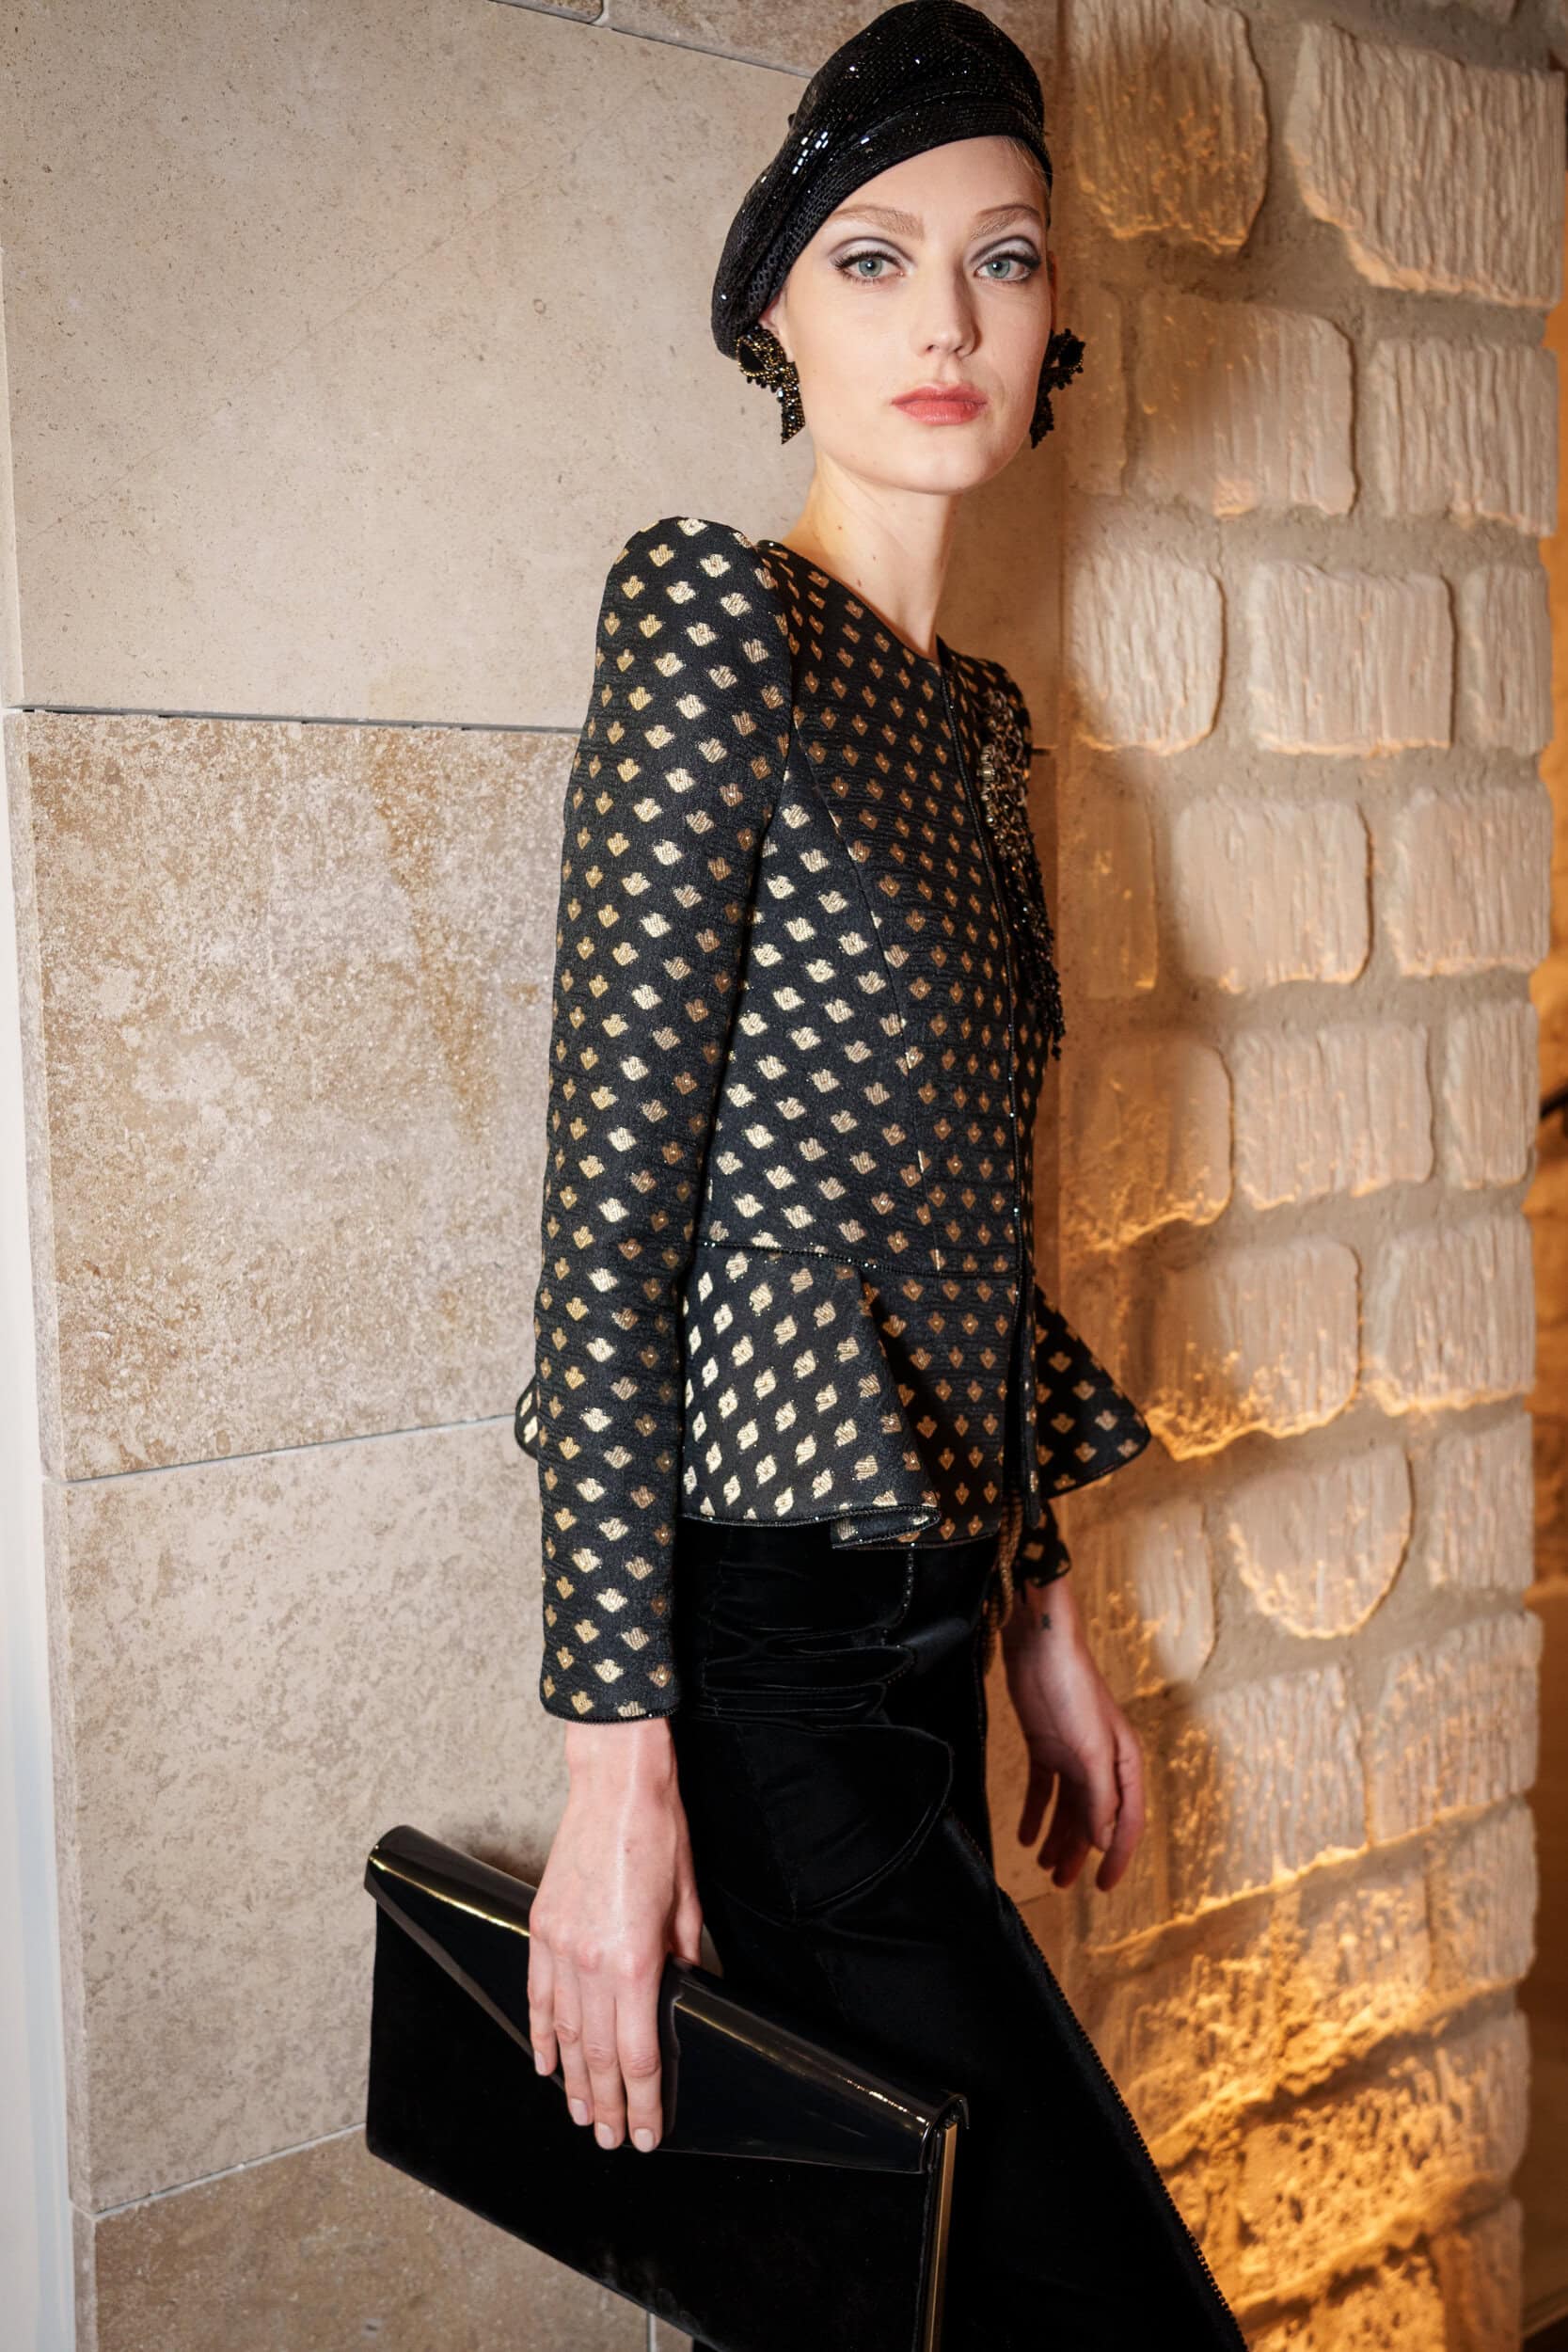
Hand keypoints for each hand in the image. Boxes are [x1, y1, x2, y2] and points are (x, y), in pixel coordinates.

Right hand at [527, 1716, 703, 2152]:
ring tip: (582, 2115)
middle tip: (613, 2140)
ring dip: (573, 2080)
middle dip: (608, 2104)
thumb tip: (692, 1996)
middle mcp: (591, 1963)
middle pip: (597, 2055)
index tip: (649, 2134)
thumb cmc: (660, 1836)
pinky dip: (539, 2034)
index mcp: (635, 1962)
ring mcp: (560, 1946)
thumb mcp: (688, 1905)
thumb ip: (687, 1960)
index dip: (643, 2101)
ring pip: (562, 2033)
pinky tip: (545, 2063)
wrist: (616, 1785)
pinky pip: (536, 1994)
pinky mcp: (541, 1926)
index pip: (636, 2054)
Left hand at [1000, 1575, 1144, 1894]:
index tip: (1103, 1888)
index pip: (1127, 1821)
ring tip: (1042, 1866)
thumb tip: (1101, 1840)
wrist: (1040, 1644)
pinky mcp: (1044, 1744)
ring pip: (1068, 1808)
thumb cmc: (1075, 1688)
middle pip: (1094, 1819)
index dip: (1117, 1856)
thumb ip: (1098, 1795)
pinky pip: (1042, 1789)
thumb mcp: (1091, 1746)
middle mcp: (1101, 1762)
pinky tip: (1025, 1835)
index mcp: (1124, 1762)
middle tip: (1061, 1884)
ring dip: (1057, 1838)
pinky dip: (1035, 1813)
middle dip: (1079, 1854)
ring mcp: (1072, 1754)